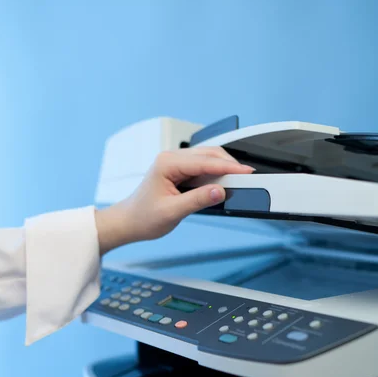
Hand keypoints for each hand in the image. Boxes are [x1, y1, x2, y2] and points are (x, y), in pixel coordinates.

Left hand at [95, 146, 253, 254]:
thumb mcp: (172, 212)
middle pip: (209, 155)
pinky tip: (223, 184)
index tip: (246, 173)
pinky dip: (216, 175)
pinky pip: (203, 169)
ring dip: (223, 169)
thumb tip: (219, 192)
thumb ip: (197, 200)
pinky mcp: (180, 172)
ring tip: (238, 182)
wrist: (129, 222)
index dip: (228, 167)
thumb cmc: (143, 217)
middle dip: (229, 165)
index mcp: (167, 163)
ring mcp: (176, 164)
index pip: (205, 162)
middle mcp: (171, 159)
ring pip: (208, 160)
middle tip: (247, 178)